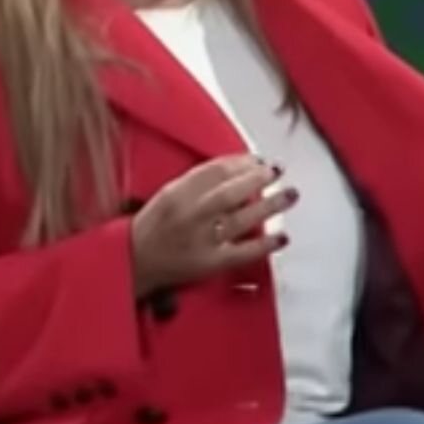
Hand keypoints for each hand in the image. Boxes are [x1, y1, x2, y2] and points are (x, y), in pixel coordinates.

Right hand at [132, 156, 291, 293]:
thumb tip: (237, 171)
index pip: (213, 172)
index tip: (256, 159)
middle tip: (277, 171)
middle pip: (229, 192)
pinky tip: (282, 237)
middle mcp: (189, 216)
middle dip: (257, 178)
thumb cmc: (152, 228)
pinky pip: (243, 253)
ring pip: (240, 219)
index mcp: (176, 194)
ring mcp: (201, 241)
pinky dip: (265, 245)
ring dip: (269, 206)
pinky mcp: (211, 264)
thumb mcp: (168, 195)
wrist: (134, 262)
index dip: (240, 163)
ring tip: (289, 195)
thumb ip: (198, 183)